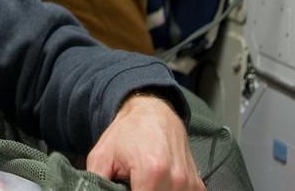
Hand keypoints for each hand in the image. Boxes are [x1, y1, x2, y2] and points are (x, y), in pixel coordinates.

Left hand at [85, 93, 203, 190]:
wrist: (153, 111)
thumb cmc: (127, 132)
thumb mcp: (101, 156)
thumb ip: (97, 182)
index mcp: (152, 172)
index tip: (122, 188)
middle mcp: (177, 179)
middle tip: (130, 183)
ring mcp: (190, 183)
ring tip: (142, 182)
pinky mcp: (198, 186)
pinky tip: (156, 184)